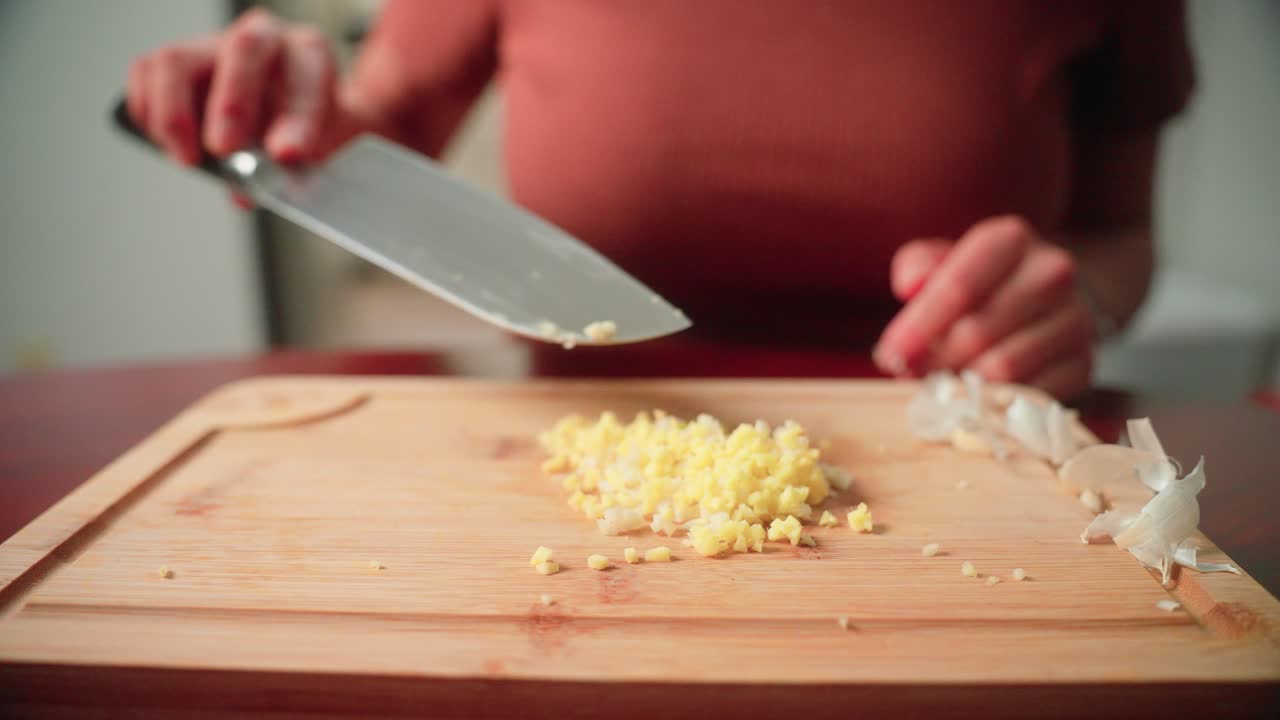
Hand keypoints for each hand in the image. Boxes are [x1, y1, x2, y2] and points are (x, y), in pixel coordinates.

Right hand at [125, 8, 340, 168]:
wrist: (289, 118)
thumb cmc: (304, 130)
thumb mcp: (316, 151)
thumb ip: (291, 171)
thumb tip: (242, 193)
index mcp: (308, 55)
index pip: (306, 76)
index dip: (297, 118)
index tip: (286, 154)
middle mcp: (263, 39)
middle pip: (244, 48)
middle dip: (232, 103)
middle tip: (224, 149)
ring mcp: (215, 46)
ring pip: (178, 60)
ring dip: (175, 114)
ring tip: (188, 158)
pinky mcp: (178, 61)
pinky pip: (146, 72)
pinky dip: (148, 110)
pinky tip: (164, 142)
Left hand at [874, 215, 1095, 399]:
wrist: (1049, 296)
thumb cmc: (981, 280)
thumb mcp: (943, 259)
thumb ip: (918, 266)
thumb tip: (910, 287)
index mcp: (1011, 239)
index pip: (958, 286)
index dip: (918, 327)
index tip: (889, 356)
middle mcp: (1052, 273)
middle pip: (978, 332)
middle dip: (934, 361)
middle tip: (909, 374)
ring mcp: (1075, 318)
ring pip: (1005, 369)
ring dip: (962, 385)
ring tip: (941, 383)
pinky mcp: (1085, 362)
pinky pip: (1031, 396)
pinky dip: (996, 404)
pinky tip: (976, 397)